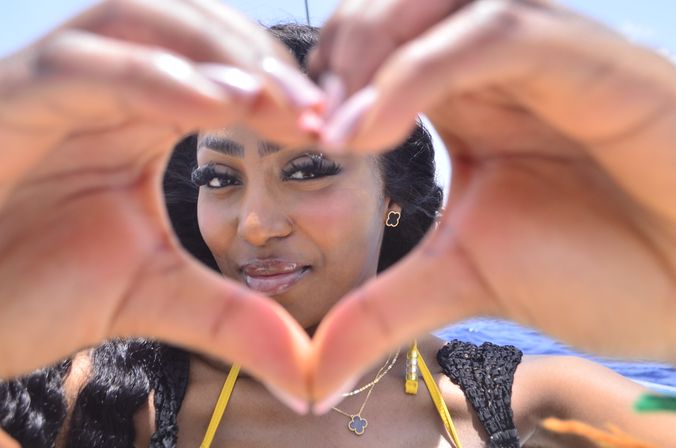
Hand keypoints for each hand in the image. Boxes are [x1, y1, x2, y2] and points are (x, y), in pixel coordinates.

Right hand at [0, 0, 322, 398]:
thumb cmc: (38, 289)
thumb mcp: (158, 296)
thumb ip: (234, 318)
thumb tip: (310, 370)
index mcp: (140, 114)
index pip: (221, 67)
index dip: (279, 86)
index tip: (330, 125)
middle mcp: (101, 85)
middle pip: (187, 22)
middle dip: (255, 58)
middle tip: (312, 108)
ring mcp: (52, 84)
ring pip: (135, 20)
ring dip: (212, 53)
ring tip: (269, 101)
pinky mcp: (8, 100)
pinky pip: (82, 68)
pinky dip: (151, 79)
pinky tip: (215, 106)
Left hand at [309, 0, 675, 404]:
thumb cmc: (601, 266)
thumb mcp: (461, 279)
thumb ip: (382, 309)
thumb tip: (313, 370)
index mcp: (464, 99)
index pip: (372, 52)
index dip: (320, 86)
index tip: (284, 138)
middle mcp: (496, 64)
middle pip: (392, 8)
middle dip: (335, 58)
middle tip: (302, 125)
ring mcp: (542, 53)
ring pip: (438, 3)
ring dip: (370, 54)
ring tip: (335, 129)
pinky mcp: (586, 60)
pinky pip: (493, 35)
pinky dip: (420, 75)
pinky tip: (372, 130)